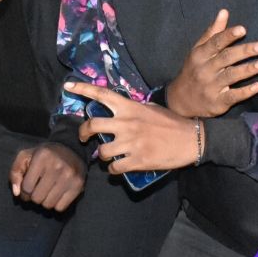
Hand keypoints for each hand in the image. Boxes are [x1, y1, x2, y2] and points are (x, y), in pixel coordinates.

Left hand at [9, 142, 84, 212]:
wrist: (71, 149)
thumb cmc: (44, 155)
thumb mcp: (26, 157)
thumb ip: (15, 173)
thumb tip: (17, 193)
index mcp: (42, 156)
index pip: (26, 187)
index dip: (24, 192)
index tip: (27, 189)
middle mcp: (57, 166)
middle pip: (37, 198)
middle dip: (34, 197)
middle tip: (37, 190)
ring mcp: (69, 176)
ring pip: (48, 205)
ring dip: (44, 201)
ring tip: (47, 192)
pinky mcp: (78, 185)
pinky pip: (60, 208)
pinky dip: (56, 205)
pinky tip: (56, 194)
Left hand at [68, 81, 200, 172]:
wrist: (190, 139)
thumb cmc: (171, 122)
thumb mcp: (150, 108)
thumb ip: (132, 110)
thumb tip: (118, 112)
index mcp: (130, 107)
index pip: (102, 94)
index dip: (82, 89)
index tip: (67, 87)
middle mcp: (126, 123)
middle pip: (92, 125)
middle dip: (83, 133)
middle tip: (85, 138)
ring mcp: (131, 143)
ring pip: (102, 151)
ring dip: (102, 155)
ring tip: (108, 156)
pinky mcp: (137, 160)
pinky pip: (114, 167)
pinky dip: (113, 169)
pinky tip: (117, 167)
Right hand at [165, 9, 257, 117]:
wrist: (180, 100)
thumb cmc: (194, 70)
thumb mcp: (198, 51)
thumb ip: (213, 32)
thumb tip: (224, 12)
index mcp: (200, 55)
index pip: (215, 43)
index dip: (229, 36)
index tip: (243, 29)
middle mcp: (204, 70)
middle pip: (226, 58)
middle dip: (245, 51)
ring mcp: (210, 87)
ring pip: (231, 76)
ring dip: (248, 70)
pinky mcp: (217, 102)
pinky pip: (232, 96)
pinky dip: (245, 92)